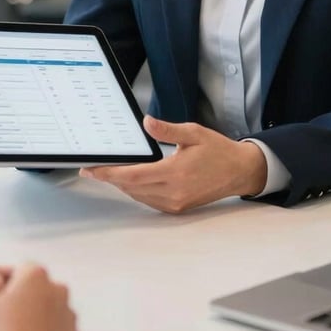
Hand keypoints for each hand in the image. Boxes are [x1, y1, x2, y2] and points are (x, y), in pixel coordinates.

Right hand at [0, 264, 79, 330]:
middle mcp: (58, 289)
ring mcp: (70, 314)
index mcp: (36, 275)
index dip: (9, 285)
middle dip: (27, 299)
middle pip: (40, 288)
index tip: (0, 303)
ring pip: (52, 309)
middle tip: (9, 322)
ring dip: (40, 318)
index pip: (22, 269)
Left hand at [79, 116, 267, 213]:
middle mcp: (173, 191)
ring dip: (122, 185)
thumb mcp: (194, 133)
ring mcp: (176, 202)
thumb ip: (167, 130)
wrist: (239, 171)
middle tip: (92, 169)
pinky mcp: (178, 207)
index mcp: (176, 172)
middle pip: (131, 187)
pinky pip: (149, 200)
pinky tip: (130, 180)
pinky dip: (136, 191)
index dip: (109, 173)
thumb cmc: (218, 150)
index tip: (91, 170)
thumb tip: (146, 123)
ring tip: (107, 172)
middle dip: (110, 178)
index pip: (133, 175)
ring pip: (138, 195)